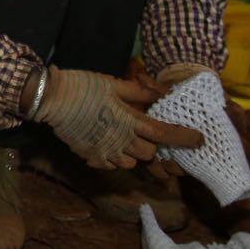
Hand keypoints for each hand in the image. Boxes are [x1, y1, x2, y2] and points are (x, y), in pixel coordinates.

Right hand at [33, 66, 203, 169]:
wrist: (50, 99)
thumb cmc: (83, 86)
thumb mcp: (114, 83)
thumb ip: (140, 92)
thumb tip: (163, 93)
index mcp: (129, 120)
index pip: (165, 134)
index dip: (185, 139)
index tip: (199, 141)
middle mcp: (121, 140)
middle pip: (150, 153)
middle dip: (155, 147)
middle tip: (149, 135)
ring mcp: (105, 151)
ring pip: (132, 163)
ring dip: (136, 154)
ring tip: (129, 141)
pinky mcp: (91, 156)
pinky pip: (112, 165)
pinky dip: (116, 159)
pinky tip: (110, 147)